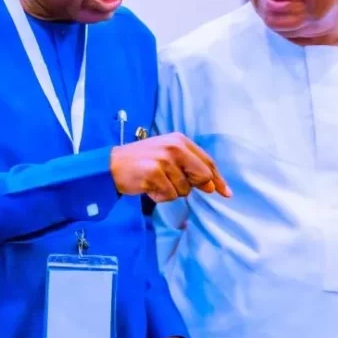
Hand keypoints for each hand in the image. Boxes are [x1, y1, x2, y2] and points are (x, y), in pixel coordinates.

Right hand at [110, 133, 231, 202]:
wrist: (112, 165)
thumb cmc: (142, 162)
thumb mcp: (168, 156)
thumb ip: (190, 167)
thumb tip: (212, 186)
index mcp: (180, 140)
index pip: (207, 162)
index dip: (218, 179)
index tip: (225, 192)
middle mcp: (174, 147)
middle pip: (202, 176)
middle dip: (192, 187)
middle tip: (172, 184)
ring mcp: (164, 159)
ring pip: (184, 190)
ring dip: (171, 192)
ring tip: (155, 182)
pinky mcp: (154, 172)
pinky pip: (169, 195)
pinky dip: (160, 196)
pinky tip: (149, 187)